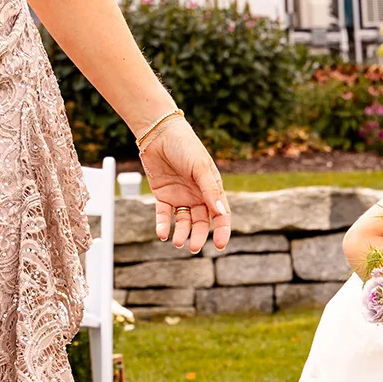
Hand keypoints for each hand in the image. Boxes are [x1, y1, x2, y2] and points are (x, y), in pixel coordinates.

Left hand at [140, 115, 231, 251]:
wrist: (159, 133)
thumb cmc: (185, 146)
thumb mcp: (200, 168)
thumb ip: (210, 190)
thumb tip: (221, 214)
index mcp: (212, 189)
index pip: (221, 215)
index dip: (222, 231)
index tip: (220, 246)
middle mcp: (198, 195)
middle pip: (202, 222)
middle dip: (199, 236)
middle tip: (194, 248)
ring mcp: (181, 196)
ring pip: (184, 221)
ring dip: (182, 233)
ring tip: (177, 242)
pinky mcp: (163, 195)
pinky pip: (164, 214)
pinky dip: (164, 224)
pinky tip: (163, 233)